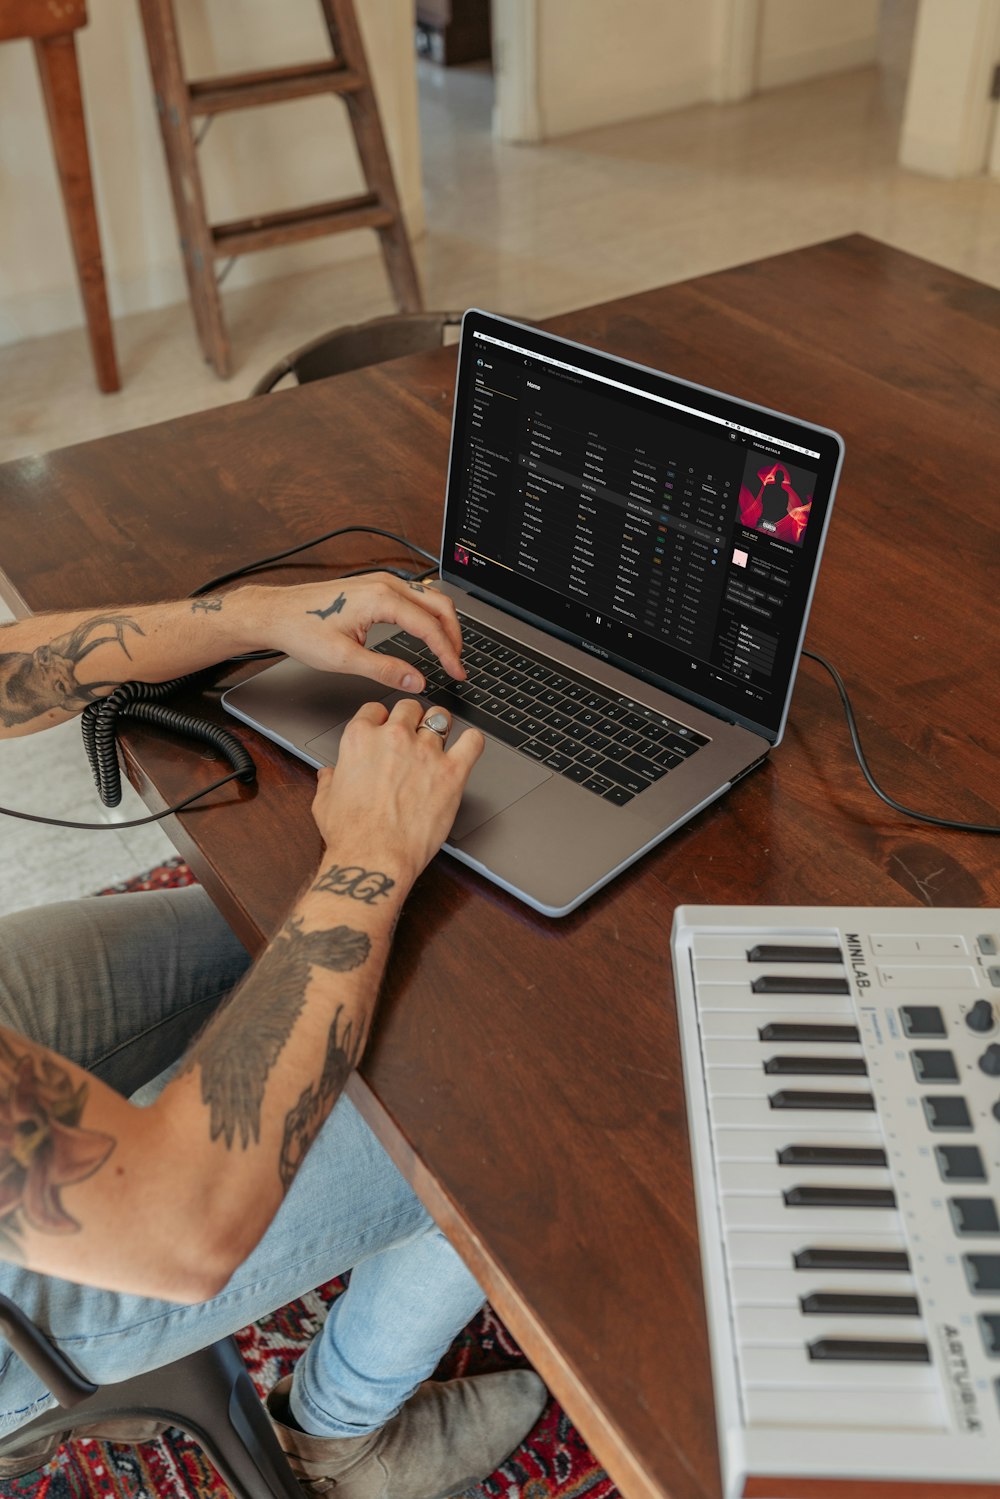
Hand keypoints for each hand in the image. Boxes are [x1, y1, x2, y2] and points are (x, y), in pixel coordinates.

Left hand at [248, 574, 464, 691]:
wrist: (276, 613)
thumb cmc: (302, 630)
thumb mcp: (344, 659)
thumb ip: (385, 670)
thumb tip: (416, 681)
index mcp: (381, 599)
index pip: (430, 627)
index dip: (448, 653)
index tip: (456, 672)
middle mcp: (385, 584)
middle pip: (439, 605)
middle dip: (454, 635)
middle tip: (458, 663)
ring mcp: (381, 582)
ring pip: (429, 598)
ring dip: (443, 623)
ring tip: (448, 650)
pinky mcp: (375, 586)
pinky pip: (414, 596)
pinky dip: (429, 614)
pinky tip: (428, 632)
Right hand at [310, 700, 484, 891]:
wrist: (374, 857)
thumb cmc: (351, 834)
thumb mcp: (325, 802)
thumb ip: (330, 781)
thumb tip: (330, 775)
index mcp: (360, 739)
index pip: (376, 709)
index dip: (382, 720)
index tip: (386, 730)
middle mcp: (394, 738)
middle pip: (409, 707)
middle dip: (411, 718)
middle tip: (413, 735)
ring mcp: (425, 752)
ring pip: (440, 718)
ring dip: (440, 726)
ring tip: (440, 739)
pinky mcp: (452, 772)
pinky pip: (473, 742)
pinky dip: (472, 742)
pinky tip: (467, 748)